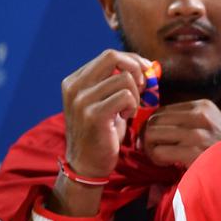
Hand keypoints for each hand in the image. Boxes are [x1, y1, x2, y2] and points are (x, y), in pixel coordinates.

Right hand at [55, 50, 150, 214]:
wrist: (87, 164)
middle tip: (144, 87)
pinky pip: (125, 96)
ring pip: (124, 79)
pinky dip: (133, 106)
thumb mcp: (105, 103)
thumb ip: (117, 84)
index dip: (133, 61)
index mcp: (75, 80)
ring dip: (136, 94)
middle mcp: (74, 86)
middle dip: (136, 69)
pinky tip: (126, 117)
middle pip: (113, 57)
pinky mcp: (93, 114)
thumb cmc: (102, 133)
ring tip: (129, 110)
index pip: (109, 56)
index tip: (146, 73)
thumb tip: (146, 66)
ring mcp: (81, 100)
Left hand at [142, 99, 220, 168]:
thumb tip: (151, 123)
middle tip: (153, 151)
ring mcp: (198, 133)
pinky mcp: (194, 151)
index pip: (163, 110)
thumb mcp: (212, 126)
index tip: (156, 140)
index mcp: (203, 106)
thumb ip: (188, 121)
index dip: (154, 126)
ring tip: (160, 158)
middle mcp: (200, 115)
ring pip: (153, 133)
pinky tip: (167, 165)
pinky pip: (159, 151)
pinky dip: (157, 159)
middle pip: (154, 120)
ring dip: (151, 148)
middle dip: (149, 137)